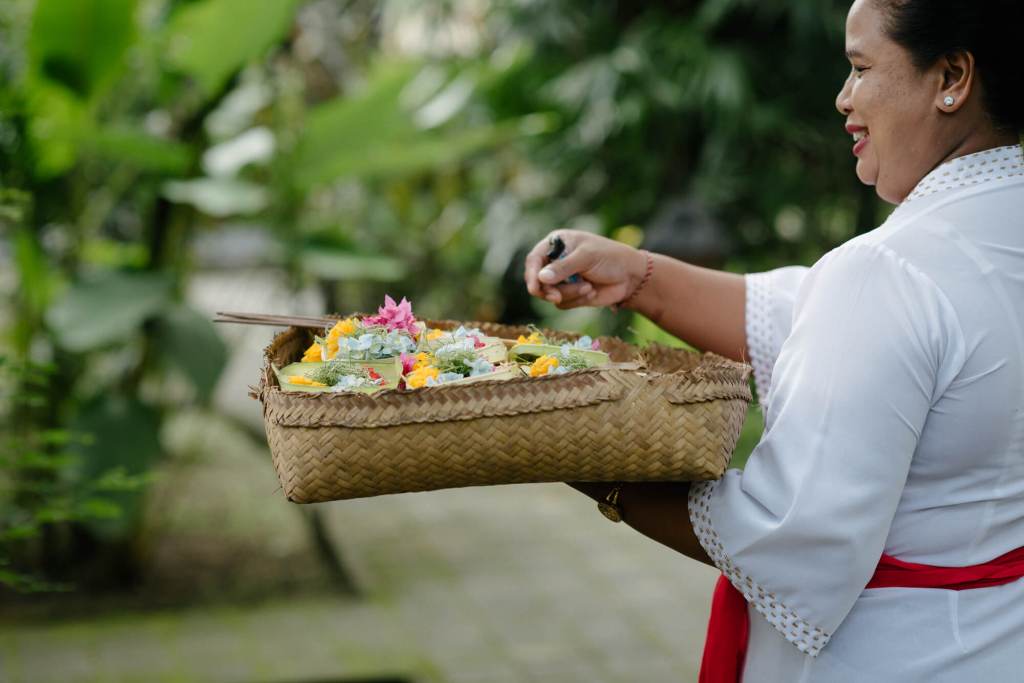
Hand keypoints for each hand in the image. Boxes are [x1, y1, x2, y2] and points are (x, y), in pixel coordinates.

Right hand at [523, 230, 646, 308]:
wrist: (630, 277)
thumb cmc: (610, 257)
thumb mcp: (587, 257)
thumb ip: (564, 267)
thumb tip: (541, 278)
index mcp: (557, 245)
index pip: (534, 259)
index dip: (531, 274)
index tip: (535, 287)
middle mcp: (556, 262)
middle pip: (537, 281)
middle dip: (549, 290)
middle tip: (556, 296)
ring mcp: (562, 280)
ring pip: (550, 295)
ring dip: (569, 294)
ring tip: (588, 288)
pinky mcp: (570, 295)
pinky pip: (562, 304)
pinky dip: (576, 300)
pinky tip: (591, 291)